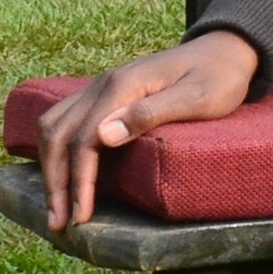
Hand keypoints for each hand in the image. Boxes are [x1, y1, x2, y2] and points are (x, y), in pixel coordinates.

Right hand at [34, 31, 256, 229]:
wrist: (223, 50)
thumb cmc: (217, 78)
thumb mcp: (196, 98)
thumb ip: (150, 115)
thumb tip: (101, 136)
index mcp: (122, 87)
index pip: (84, 140)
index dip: (79, 181)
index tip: (81, 217)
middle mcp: (103, 85)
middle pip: (58, 135)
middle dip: (55, 182)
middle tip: (58, 223)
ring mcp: (100, 88)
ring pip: (53, 127)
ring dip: (49, 166)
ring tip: (56, 206)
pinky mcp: (104, 95)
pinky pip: (64, 121)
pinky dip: (56, 150)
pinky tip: (62, 173)